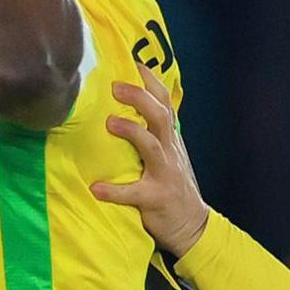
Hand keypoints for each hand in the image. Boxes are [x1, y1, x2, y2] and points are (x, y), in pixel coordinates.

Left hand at [89, 77, 212, 253]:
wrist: (191, 226)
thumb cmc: (173, 187)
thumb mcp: (169, 156)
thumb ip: (153, 135)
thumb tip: (126, 112)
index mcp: (170, 140)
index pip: (164, 103)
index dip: (151, 82)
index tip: (134, 64)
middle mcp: (170, 152)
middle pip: (159, 116)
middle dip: (139, 97)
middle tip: (115, 86)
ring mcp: (165, 175)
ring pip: (151, 146)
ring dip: (131, 131)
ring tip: (110, 122)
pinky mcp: (156, 199)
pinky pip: (134, 192)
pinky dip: (115, 190)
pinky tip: (97, 188)